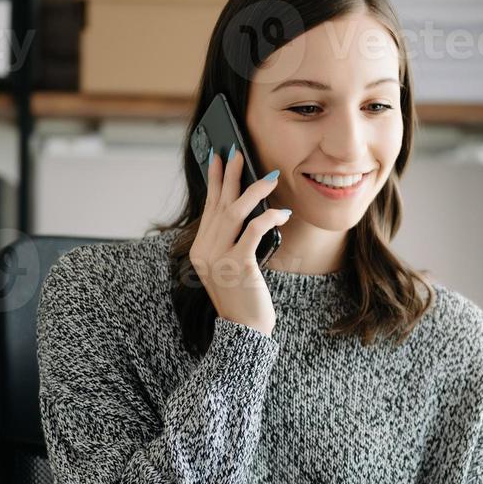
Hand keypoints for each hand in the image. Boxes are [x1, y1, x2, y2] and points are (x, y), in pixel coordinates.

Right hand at [188, 146, 291, 336]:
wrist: (244, 331)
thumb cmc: (243, 298)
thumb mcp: (231, 267)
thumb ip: (231, 241)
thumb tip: (248, 209)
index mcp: (200, 250)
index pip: (208, 207)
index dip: (214, 181)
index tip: (218, 158)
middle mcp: (204, 251)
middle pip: (219, 204)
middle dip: (230, 175)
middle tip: (238, 152)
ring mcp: (218, 258)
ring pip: (234, 212)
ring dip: (253, 191)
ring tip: (269, 176)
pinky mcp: (238, 265)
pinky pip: (253, 231)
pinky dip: (268, 218)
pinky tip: (282, 213)